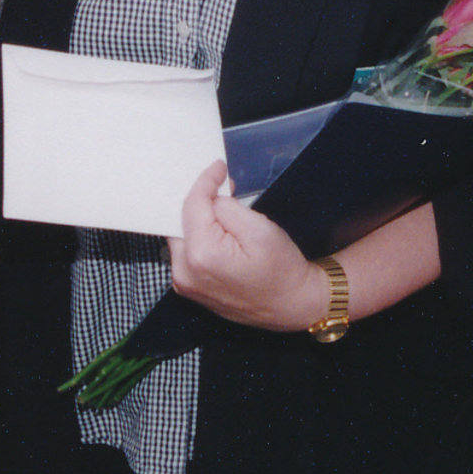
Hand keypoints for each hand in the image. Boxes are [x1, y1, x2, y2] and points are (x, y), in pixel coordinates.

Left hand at [168, 161, 325, 330]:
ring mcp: (185, 283)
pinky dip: (198, 236)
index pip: (192, 205)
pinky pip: (186, 252)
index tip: (218, 168)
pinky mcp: (190, 287)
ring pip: (182, 235)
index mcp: (201, 255)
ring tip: (221, 206)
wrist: (292, 305)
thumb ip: (229, 208)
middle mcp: (185, 272)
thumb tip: (212, 198)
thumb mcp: (261, 229)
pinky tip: (217, 230)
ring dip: (199, 219)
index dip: (205, 181)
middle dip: (200, 200)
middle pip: (180, 221)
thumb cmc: (282, 271)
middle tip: (221, 185)